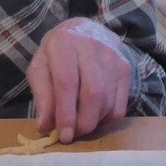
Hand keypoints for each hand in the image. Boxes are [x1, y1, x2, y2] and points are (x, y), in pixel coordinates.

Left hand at [28, 18, 132, 143]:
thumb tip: (45, 126)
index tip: (63, 135)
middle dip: (83, 122)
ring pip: (108, 101)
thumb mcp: (40, 67)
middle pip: (93, 93)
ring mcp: (113, 57)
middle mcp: (92, 47)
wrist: (83, 30)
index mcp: (64, 44)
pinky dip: (107, 118)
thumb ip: (42, 95)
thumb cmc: (57, 52)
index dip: (66, 113)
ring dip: (94, 122)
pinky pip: (121, 104)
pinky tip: (95, 116)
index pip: (67, 83)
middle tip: (73, 135)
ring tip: (80, 125)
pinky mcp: (126, 68)